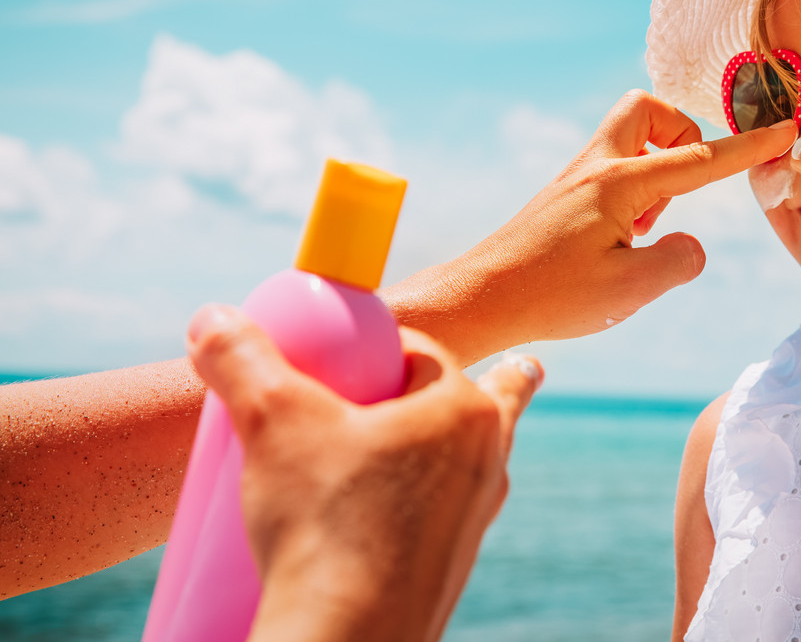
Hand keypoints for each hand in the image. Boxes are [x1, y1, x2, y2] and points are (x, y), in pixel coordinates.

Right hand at [185, 305, 541, 641]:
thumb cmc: (324, 524)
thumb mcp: (271, 423)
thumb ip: (241, 361)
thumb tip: (212, 319)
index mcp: (464, 411)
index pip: (422, 351)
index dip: (380, 344)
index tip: (345, 355)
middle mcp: (486, 462)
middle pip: (475, 402)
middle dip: (481, 381)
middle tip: (505, 367)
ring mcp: (474, 518)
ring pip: (470, 460)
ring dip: (460, 443)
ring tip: (469, 432)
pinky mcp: (450, 566)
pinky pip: (448, 513)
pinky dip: (433, 500)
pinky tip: (410, 511)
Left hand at [384, 90, 795, 362]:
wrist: (481, 298)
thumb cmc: (551, 295)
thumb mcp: (630, 289)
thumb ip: (678, 262)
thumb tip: (691, 245)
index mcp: (619, 182)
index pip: (700, 159)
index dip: (748, 147)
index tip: (785, 129)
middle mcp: (596, 167)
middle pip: (648, 109)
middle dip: (681, 134)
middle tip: (680, 188)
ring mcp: (577, 178)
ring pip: (629, 137)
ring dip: (656, 168)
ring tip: (645, 229)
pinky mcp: (565, 195)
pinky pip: (613, 167)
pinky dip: (634, 190)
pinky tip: (621, 240)